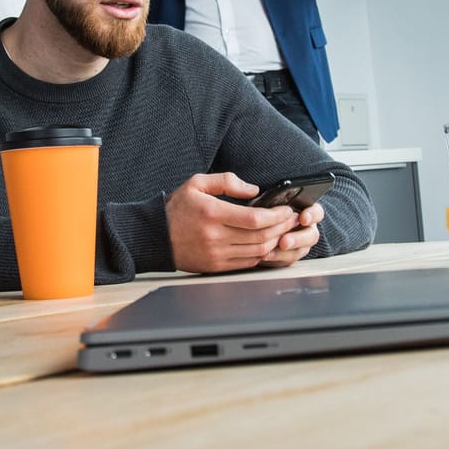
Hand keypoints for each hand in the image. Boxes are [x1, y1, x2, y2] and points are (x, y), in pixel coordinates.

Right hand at [165, 173, 299, 272]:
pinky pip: (248, 263)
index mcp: (213, 213)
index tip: (287, 210)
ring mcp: (217, 254)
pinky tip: (268, 244)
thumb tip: (254, 190)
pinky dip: (262, 254)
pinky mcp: (216, 266)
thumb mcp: (197, 183)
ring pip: (258, 252)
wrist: (156, 236)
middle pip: (261, 236)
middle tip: (292, 219)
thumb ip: (226, 182)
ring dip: (275, 241)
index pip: (255, 219)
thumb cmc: (177, 208)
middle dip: (282, 227)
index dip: (277, 216)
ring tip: (284, 230)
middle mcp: (216, 236)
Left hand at [257, 203, 322, 266]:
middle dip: (298, 239)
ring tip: (270, 252)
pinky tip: (265, 255)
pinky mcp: (291, 255)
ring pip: (301, 250)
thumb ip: (272, 200)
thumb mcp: (271, 200)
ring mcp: (301, 244)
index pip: (316, 212)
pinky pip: (288, 260)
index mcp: (307, 210)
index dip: (312, 215)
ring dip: (286, 252)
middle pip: (311, 235)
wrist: (262, 225)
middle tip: (284, 242)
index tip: (303, 218)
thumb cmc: (269, 208)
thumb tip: (258, 193)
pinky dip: (276, 259)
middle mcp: (307, 228)